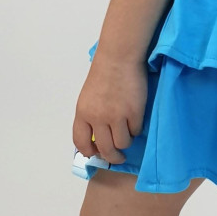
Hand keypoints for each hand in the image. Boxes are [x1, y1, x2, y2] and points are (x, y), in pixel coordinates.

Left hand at [72, 50, 146, 164]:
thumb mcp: (88, 98)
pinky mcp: (134, 113)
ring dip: (126, 142)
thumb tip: (97, 137)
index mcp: (83, 113)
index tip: (96, 154)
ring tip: (128, 134)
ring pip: (122, 144)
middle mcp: (98, 118)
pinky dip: (136, 129)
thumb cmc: (103, 74)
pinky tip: (135, 119)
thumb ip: (90, 117)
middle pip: (105, 149)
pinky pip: (136, 131)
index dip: (89, 152)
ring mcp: (116, 116)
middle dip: (113, 157)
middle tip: (119, 157)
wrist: (119, 58)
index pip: (80, 142)